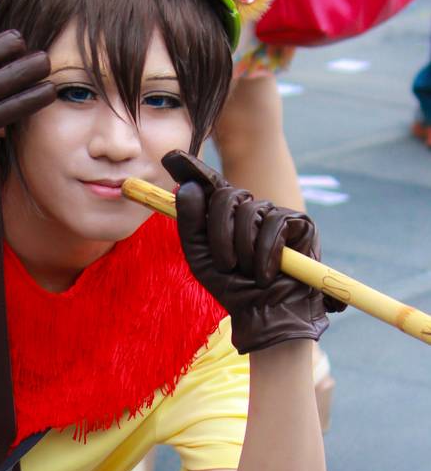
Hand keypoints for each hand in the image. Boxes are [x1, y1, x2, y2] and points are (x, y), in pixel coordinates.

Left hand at [162, 151, 343, 354]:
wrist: (265, 312)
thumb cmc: (233, 287)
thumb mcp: (201, 258)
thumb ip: (192, 224)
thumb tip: (190, 187)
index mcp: (223, 216)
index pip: (209, 184)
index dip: (193, 168)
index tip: (172, 158)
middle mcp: (248, 209)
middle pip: (226, 196)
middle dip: (219, 233)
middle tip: (225, 264)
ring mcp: (274, 213)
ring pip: (249, 212)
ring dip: (243, 250)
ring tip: (248, 272)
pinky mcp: (299, 223)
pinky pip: (274, 225)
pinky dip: (265, 254)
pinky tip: (267, 273)